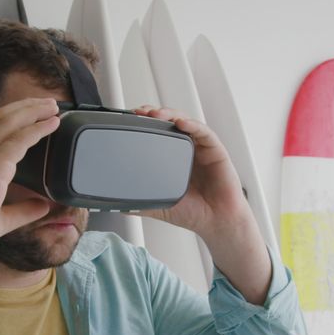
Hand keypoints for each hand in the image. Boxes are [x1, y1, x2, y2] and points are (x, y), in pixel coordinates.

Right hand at [0, 98, 60, 261]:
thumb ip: (23, 210)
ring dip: (33, 111)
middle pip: (3, 118)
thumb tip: (43, 206)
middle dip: (27, 107)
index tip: (34, 113)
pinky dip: (36, 129)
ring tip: (53, 106)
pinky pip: (18, 140)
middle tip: (49, 103)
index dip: (16, 118)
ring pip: (9, 122)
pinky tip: (51, 124)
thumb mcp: (3, 219)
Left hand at [133, 106, 270, 304]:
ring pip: (185, 121)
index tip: (128, 118)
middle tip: (139, 112)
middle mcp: (186, 148)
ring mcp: (201, 147)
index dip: (142, 123)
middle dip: (153, 113)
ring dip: (170, 114)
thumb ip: (140, 203)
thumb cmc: (192, 212)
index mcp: (172, 158)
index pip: (156, 133)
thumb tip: (117, 205)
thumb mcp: (159, 206)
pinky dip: (192, 125)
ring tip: (156, 114)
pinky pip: (204, 133)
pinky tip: (181, 123)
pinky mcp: (215, 150)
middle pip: (169, 121)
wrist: (215, 222)